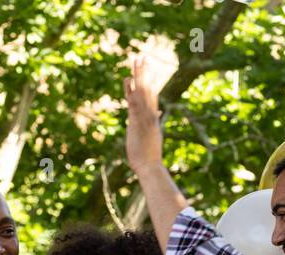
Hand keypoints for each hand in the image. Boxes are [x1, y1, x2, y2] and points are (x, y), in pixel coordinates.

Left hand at [124, 52, 164, 175]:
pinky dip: (132, 92)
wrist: (150, 168)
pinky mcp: (137, 123)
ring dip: (139, 76)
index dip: (150, 81)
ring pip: (142, 92)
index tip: (148, 69)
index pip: (152, 96)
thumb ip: (151, 126)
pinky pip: (134, 103)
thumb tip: (155, 117)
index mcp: (152, 119)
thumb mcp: (150, 139)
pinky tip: (129, 81)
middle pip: (148, 89)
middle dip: (145, 73)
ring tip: (137, 61)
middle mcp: (150, 115)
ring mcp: (144, 118)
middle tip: (142, 57)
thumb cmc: (149, 158)